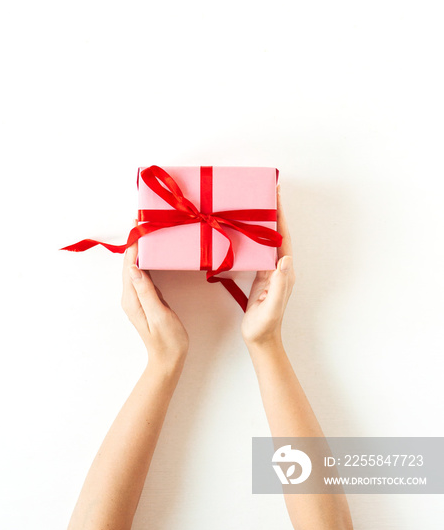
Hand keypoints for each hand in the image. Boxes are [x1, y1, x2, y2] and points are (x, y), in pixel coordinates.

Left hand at [121, 230, 188, 371]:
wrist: (169, 359)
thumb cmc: (167, 339)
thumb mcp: (159, 314)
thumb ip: (146, 291)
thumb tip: (134, 267)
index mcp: (132, 298)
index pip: (129, 266)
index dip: (133, 245)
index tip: (138, 226)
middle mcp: (131, 296)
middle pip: (130, 264)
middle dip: (135, 243)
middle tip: (144, 223)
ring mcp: (138, 298)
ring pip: (137, 268)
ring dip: (140, 250)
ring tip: (148, 232)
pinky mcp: (146, 299)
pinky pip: (144, 275)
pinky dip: (147, 261)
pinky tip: (154, 254)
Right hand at [241, 186, 294, 347]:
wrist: (260, 339)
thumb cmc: (265, 324)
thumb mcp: (272, 305)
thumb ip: (280, 283)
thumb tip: (286, 259)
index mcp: (284, 271)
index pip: (283, 237)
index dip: (280, 216)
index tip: (276, 195)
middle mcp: (280, 267)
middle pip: (277, 233)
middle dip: (273, 212)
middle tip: (265, 191)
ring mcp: (270, 271)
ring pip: (267, 239)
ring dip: (263, 221)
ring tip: (255, 203)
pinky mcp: (260, 275)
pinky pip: (258, 250)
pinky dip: (253, 235)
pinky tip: (245, 229)